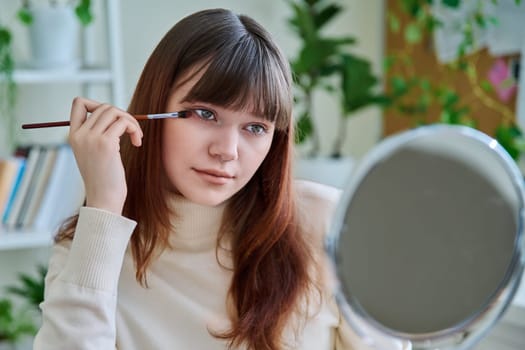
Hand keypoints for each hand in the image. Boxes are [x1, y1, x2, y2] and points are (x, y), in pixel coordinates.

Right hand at [68, 97, 142, 214]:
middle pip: (104, 107)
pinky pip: (123, 123)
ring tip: (136, 137)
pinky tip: (137, 143)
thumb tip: (116, 115)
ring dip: (131, 122)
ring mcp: (91, 138)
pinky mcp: (106, 144)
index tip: (112, 121)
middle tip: (131, 132)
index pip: (79, 104)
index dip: (98, 105)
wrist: (104, 199)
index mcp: (74, 136)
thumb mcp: (94, 153)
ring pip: (114, 111)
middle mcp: (80, 135)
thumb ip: (97, 134)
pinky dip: (134, 129)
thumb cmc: (104, 179)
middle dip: (123, 115)